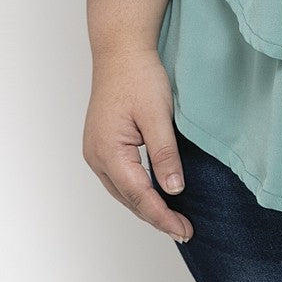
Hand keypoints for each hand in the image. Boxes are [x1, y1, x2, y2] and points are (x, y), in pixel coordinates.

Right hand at [83, 47, 192, 243]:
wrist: (121, 51)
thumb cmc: (139, 77)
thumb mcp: (158, 115)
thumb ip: (165, 154)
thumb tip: (173, 190)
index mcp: (108, 152)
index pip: (139, 196)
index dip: (163, 216)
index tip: (184, 230)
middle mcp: (97, 158)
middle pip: (128, 199)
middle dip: (156, 217)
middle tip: (184, 231)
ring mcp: (96, 152)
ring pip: (123, 191)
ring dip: (147, 206)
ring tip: (172, 220)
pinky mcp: (103, 145)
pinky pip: (120, 178)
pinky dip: (138, 191)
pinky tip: (155, 194)